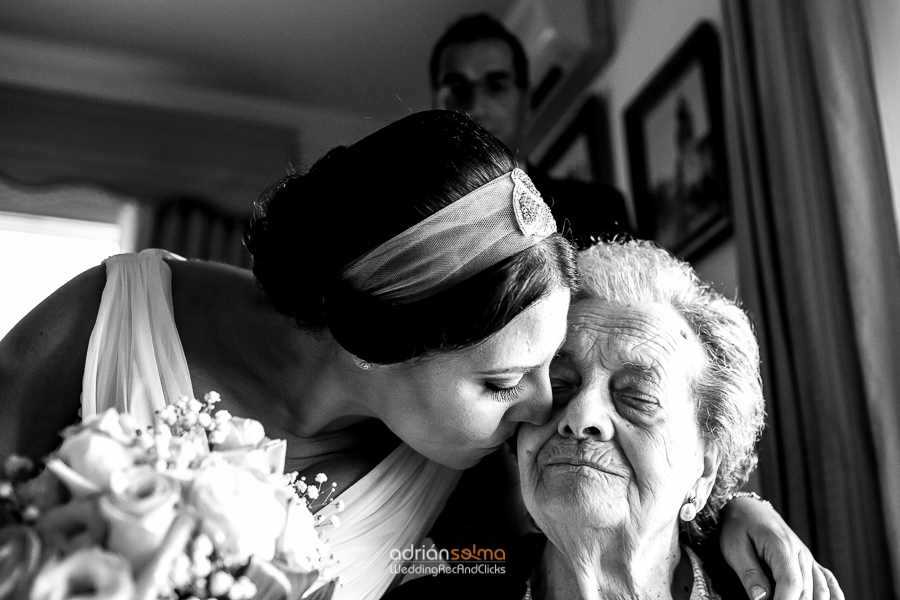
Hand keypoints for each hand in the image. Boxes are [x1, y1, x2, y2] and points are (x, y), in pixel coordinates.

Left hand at [719, 497, 843, 599]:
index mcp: (781, 546)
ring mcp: (808, 558)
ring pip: (819, 591)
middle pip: (806, 592)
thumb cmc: (737, 526)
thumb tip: (760, 599)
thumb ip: (749, 574)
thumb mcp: (734, 548)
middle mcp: (800, 553)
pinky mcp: (809, 562)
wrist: (748, 508)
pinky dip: (832, 596)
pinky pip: (828, 581)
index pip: (791, 583)